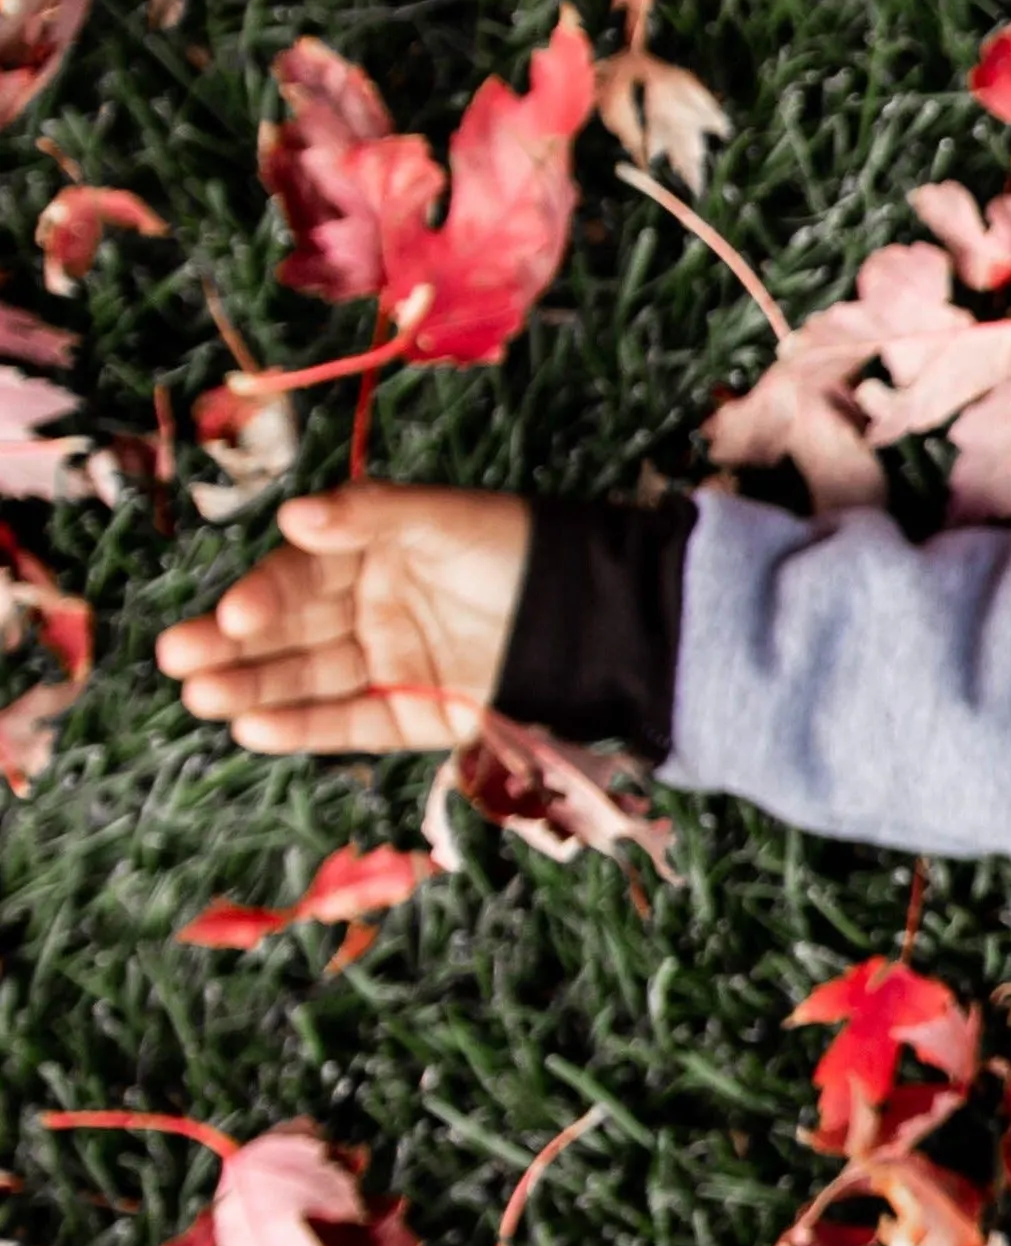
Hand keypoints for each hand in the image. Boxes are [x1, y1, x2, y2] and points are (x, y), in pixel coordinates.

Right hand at [155, 484, 530, 754]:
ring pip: (309, 679)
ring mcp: (388, 663)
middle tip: (179, 660)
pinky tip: (256, 729)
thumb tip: (294, 517)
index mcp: (367, 555)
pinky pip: (352, 722)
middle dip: (234, 646)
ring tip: (202, 698)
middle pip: (291, 631)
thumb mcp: (443, 520)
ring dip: (254, 688)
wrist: (597, 614)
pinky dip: (306, 728)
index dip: (265, 595)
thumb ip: (370, 516)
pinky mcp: (413, 712)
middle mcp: (367, 610)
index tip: (236, 614)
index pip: (300, 576)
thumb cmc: (519, 549)